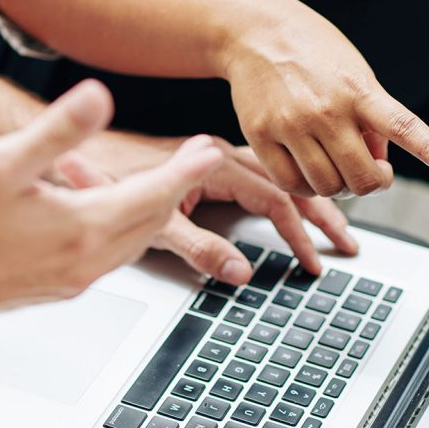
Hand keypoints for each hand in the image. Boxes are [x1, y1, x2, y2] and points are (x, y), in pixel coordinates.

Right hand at [0, 80, 222, 323]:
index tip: (208, 147)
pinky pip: (104, 259)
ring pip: (130, 245)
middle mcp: (84, 261)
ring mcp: (68, 280)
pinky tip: (105, 222)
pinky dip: (120, 235)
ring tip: (163, 189)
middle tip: (197, 163)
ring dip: (151, 214)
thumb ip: (57, 131)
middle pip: (149, 223)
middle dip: (178, 189)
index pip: (154, 194)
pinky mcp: (50, 288)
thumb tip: (99, 98)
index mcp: (81, 228)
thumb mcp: (2, 162)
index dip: (185, 168)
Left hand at [66, 133, 358, 285]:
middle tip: (348, 246)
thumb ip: (198, 248)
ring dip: (310, 200)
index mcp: (214, 164)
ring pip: (279, 175)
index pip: (274, 199)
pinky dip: (288, 190)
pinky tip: (297, 203)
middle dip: (323, 215)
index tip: (312, 262)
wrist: (80, 155)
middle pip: (289, 182)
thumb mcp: (154, 226)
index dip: (297, 234)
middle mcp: (219, 154)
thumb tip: (240, 272)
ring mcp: (214, 156)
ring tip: (337, 227)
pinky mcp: (207, 162)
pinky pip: (263, 172)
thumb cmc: (110, 183)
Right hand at [220, 0, 428, 197]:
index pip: (401, 125)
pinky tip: (308, 171)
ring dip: (337, 188)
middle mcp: (325, 111)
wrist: (254, 33)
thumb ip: (370, 119)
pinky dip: (305, 188)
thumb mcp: (354, 73)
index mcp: (357, 91)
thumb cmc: (310, 51)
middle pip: (360, 178)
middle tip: (369, 174)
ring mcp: (290, 125)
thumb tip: (374, 163)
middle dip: (371, 184)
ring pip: (325, 187)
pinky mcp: (260, 136)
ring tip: (335, 169)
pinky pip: (290, 183)